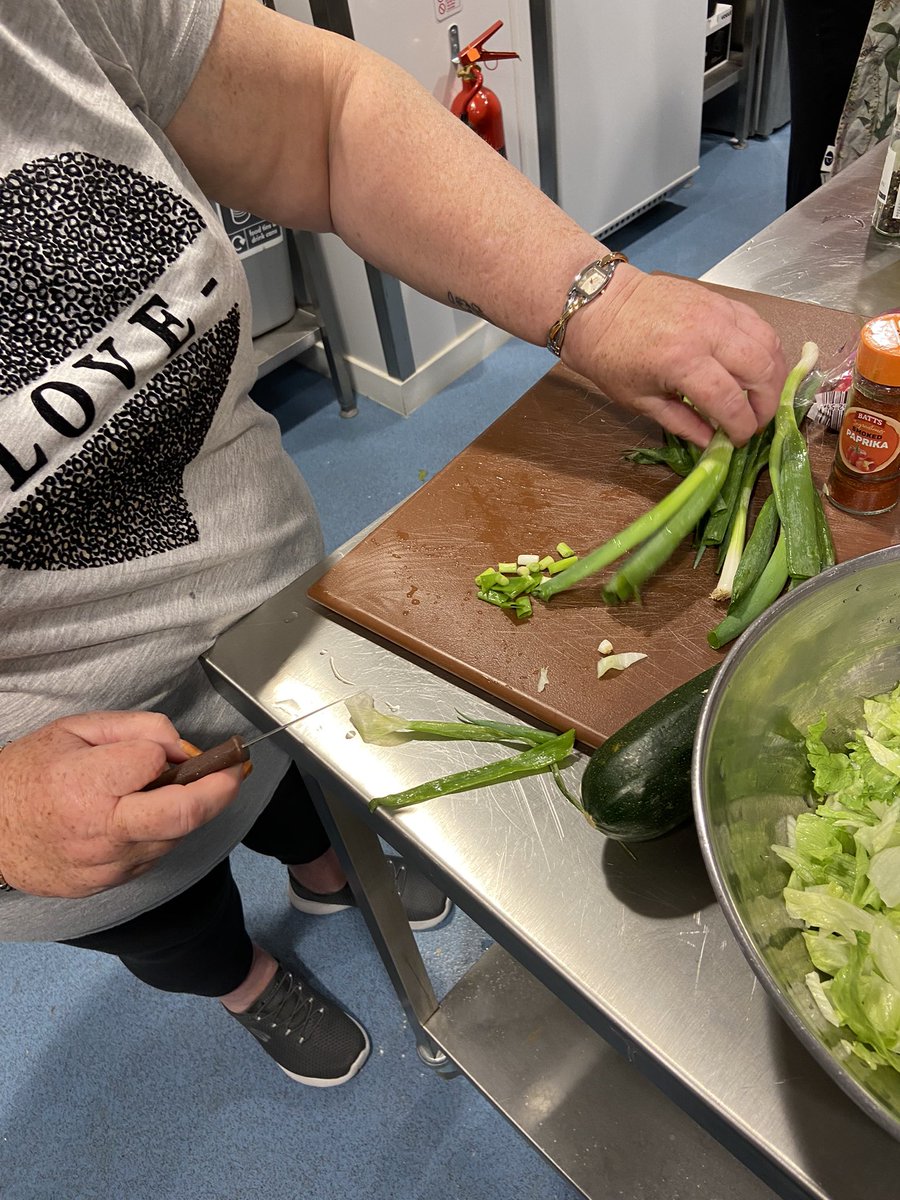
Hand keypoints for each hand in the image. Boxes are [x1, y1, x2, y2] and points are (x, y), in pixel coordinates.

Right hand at [0, 711, 243, 897]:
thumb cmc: (27, 776)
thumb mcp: (75, 730)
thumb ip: (137, 729)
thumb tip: (183, 748)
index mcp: (85, 786)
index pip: (154, 763)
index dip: (165, 751)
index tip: (168, 749)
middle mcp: (100, 831)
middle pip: (184, 814)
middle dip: (221, 788)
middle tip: (234, 769)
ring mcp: (107, 865)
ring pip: (174, 835)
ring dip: (187, 811)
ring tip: (168, 790)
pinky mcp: (110, 884)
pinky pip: (154, 854)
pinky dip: (161, 832)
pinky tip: (141, 816)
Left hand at [565, 267, 785, 445]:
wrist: (599, 304)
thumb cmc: (610, 356)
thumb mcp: (639, 400)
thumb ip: (682, 422)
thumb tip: (713, 442)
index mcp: (682, 361)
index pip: (730, 401)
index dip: (742, 426)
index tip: (741, 439)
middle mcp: (708, 332)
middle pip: (761, 370)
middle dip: (767, 403)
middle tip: (757, 421)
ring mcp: (718, 311)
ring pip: (768, 343)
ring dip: (773, 374)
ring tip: (762, 397)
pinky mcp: (720, 299)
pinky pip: (757, 324)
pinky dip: (764, 348)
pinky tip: (756, 366)